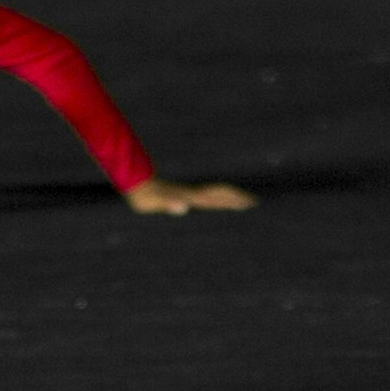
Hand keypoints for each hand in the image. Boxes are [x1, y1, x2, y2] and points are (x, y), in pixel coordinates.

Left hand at [125, 178, 256, 214]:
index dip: (232, 201)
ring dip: (228, 197)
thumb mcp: (155, 202)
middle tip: (254, 202)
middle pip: (219, 194)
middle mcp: (191, 194)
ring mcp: (187, 194)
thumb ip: (170, 203)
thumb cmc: (144, 196)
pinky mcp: (182, 195)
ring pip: (214, 194)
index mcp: (190, 197)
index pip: (216, 199)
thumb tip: (182, 207)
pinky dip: (216, 199)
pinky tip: (217, 202)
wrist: (135, 183)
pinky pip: (205, 196)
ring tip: (242, 201)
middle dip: (237, 197)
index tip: (248, 202)